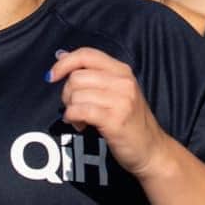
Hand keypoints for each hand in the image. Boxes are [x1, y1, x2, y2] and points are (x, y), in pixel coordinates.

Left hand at [46, 47, 172, 176]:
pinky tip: (79, 125)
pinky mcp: (115, 119)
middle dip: (67, 94)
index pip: (87, 54)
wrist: (152, 150)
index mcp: (122, 70)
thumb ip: (92, 74)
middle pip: (77, 77)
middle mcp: (123, 82)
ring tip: (80, 120)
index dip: (64, 63)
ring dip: (71, 109)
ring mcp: (121, 100)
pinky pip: (80, 111)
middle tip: (74, 108)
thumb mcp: (116, 91)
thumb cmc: (129, 121)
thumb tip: (62, 56)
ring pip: (76, 95)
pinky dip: (73, 118)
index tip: (51, 76)